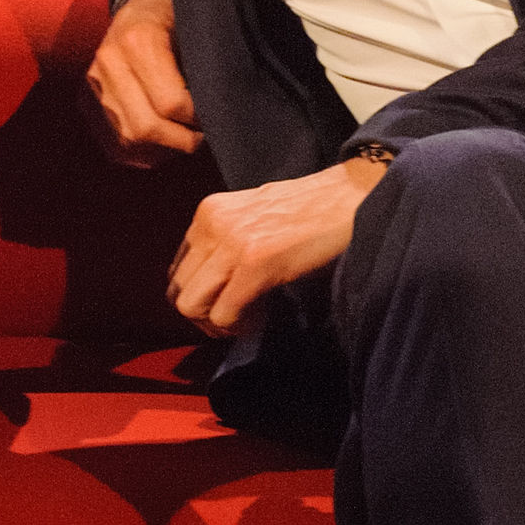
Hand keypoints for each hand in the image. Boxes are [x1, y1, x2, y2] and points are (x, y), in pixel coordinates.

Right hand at [86, 0, 202, 166]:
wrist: (139, 5)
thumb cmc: (176, 17)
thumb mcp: (195, 30)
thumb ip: (203, 69)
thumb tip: (217, 111)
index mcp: (138, 40)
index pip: (170, 103)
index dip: (198, 118)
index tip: (213, 116)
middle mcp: (108, 63)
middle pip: (145, 127)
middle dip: (181, 140)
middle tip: (202, 135)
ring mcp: (93, 83)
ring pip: (128, 140)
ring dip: (162, 149)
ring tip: (184, 137)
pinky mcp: (86, 100)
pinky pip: (114, 144)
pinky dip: (142, 152)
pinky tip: (162, 142)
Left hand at [166, 154, 389, 335]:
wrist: (347, 198)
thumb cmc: (308, 211)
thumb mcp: (251, 217)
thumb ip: (226, 243)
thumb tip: (213, 285)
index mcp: (208, 212)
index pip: (177, 269)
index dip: (198, 295)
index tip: (226, 302)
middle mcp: (211, 224)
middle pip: (177, 291)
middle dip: (202, 315)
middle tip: (234, 319)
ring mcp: (230, 243)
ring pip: (191, 306)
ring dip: (217, 324)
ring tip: (247, 319)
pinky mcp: (255, 263)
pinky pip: (224, 313)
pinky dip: (239, 326)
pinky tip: (261, 316)